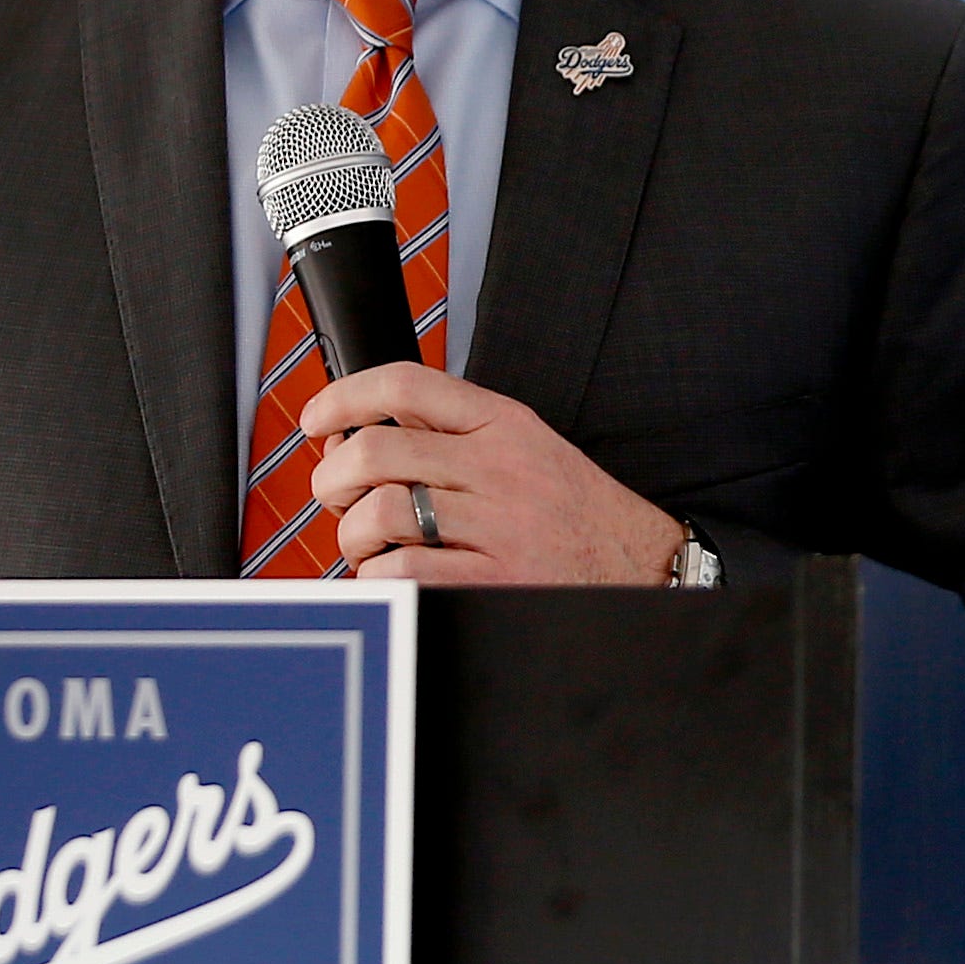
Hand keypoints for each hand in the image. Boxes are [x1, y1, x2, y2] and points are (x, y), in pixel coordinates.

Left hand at [298, 364, 685, 584]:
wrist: (645, 566)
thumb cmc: (576, 512)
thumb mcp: (527, 446)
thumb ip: (455, 431)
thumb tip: (360, 429)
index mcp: (504, 424)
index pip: (406, 384)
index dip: (344, 396)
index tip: (318, 418)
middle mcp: (499, 467)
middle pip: (374, 450)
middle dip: (332, 478)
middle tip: (337, 495)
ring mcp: (497, 525)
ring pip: (378, 512)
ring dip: (353, 535)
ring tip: (370, 545)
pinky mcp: (494, 579)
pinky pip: (400, 570)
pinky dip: (379, 577)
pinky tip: (394, 576)